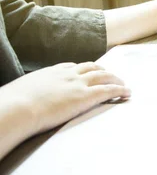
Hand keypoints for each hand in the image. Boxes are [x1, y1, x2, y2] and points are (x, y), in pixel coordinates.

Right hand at [0, 62, 130, 133]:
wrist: (16, 108)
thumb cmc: (12, 104)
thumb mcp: (20, 92)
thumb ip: (27, 93)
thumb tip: (20, 100)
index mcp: (50, 72)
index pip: (71, 66)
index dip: (83, 69)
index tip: (88, 72)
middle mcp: (67, 74)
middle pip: (91, 68)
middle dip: (103, 72)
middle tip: (111, 76)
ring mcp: (77, 84)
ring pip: (104, 77)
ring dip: (116, 80)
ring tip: (123, 84)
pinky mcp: (85, 96)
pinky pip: (109, 90)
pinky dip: (120, 90)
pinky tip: (127, 92)